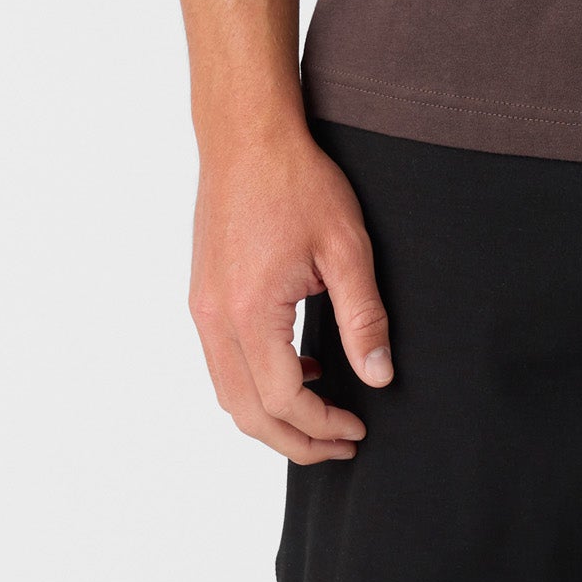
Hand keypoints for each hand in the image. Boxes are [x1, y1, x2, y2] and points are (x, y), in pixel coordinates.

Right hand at [189, 125, 392, 463]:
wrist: (247, 137)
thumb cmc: (298, 182)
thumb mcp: (346, 246)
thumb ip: (363, 316)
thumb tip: (379, 376)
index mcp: (249, 312)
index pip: (283, 399)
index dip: (322, 425)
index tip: (358, 428)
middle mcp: (214, 320)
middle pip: (247, 413)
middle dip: (295, 440)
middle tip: (342, 444)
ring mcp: (202, 309)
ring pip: (229, 394)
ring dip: (273, 417)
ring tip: (325, 413)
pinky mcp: (202, 297)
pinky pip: (222, 364)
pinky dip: (256, 383)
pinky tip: (301, 365)